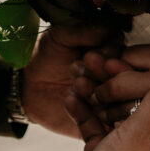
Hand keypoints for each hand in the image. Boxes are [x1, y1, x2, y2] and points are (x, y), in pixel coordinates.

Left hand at [21, 23, 117, 137]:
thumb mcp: (60, 37)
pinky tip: (70, 100)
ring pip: (114, 101)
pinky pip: (102, 122)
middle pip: (121, 79)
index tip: (90, 55)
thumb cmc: (46, 55)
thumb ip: (83, 32)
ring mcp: (108, 102)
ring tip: (75, 85)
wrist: (27, 86)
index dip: (109, 55)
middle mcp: (114, 78)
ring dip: (96, 92)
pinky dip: (88, 111)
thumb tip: (108, 28)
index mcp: (111, 54)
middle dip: (102, 75)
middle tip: (80, 72)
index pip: (122, 55)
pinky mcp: (99, 122)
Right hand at [65, 66, 149, 150]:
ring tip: (76, 74)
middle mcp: (147, 144)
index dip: (130, 75)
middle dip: (105, 81)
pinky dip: (83, 111)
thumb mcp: (141, 133)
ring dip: (91, 93)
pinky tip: (70, 96)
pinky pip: (94, 126)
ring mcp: (123, 150)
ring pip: (107, 111)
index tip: (113, 57)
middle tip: (89, 60)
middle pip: (126, 101)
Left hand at [87, 39, 149, 150]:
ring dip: (107, 108)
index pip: (129, 54)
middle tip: (94, 90)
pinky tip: (116, 129)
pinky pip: (138, 128)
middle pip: (119, 78)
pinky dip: (124, 128)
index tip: (112, 68)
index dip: (118, 62)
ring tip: (100, 109)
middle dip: (102, 85)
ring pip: (123, 105)